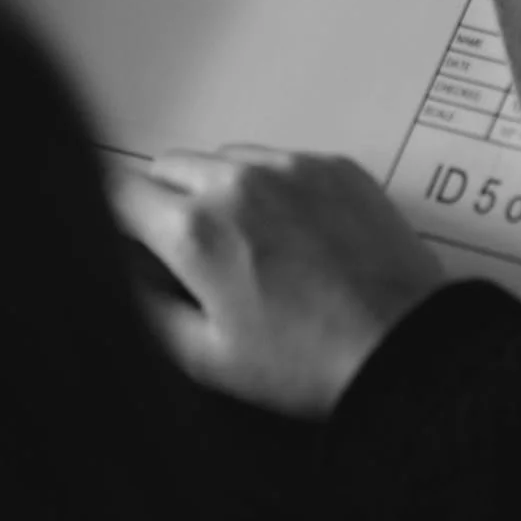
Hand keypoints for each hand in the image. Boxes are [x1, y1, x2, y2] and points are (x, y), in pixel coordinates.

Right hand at [110, 146, 445, 415]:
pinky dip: (273, 186)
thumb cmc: (308, 362)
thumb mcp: (206, 357)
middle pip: (168, 166)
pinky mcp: (332, 164)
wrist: (403, 347)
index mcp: (194, 230)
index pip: (120, 192)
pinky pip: (279, 160)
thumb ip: (147, 308)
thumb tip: (122, 277)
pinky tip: (294, 234)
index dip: (116, 219)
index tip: (127, 238)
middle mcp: (236, 182)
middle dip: (165, 201)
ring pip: (224, 158)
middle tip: (189, 252)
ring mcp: (288, 166)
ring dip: (219, 189)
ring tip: (248, 246)